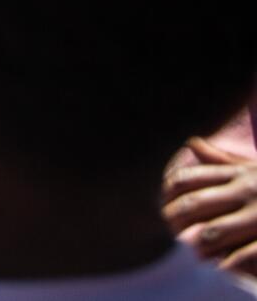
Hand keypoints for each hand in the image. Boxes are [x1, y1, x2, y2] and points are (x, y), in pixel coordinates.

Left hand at [164, 138, 256, 271]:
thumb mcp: (254, 167)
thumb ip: (222, 160)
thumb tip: (192, 143)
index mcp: (238, 174)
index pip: (188, 180)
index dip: (168, 195)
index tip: (163, 206)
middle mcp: (246, 191)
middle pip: (194, 206)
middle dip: (176, 222)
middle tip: (171, 233)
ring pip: (214, 232)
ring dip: (197, 246)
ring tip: (193, 254)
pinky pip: (245, 254)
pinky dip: (228, 263)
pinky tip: (222, 267)